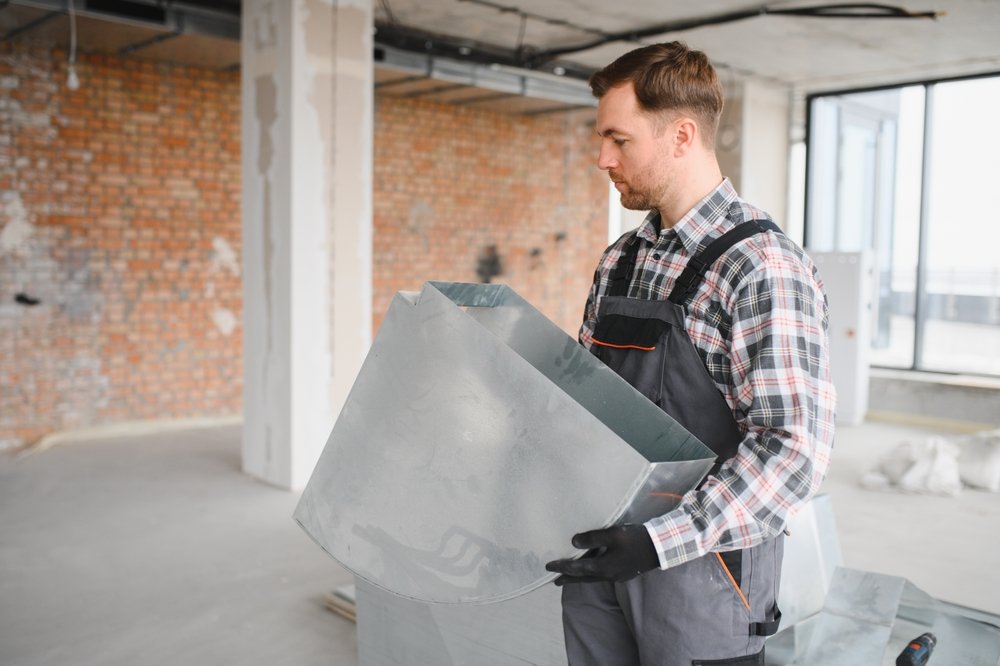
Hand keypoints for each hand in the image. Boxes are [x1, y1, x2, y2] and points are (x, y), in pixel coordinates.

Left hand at [545, 524, 659, 584]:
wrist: (659, 548)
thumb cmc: (635, 539)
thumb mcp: (613, 535)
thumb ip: (592, 538)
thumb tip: (573, 542)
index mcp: (603, 567)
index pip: (577, 568)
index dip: (562, 566)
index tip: (548, 566)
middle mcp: (607, 575)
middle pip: (583, 578)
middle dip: (568, 578)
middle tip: (554, 581)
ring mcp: (616, 576)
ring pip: (592, 578)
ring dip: (578, 577)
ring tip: (568, 576)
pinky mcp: (622, 573)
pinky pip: (600, 575)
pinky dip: (590, 574)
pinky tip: (590, 569)